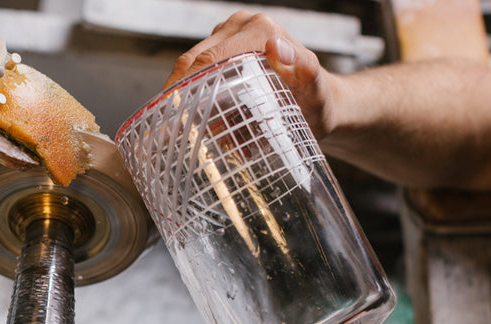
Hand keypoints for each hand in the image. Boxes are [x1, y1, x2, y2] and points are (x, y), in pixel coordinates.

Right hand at [164, 10, 337, 138]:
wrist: (323, 105)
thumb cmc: (319, 102)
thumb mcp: (315, 89)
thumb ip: (302, 68)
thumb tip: (275, 46)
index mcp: (260, 30)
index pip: (211, 57)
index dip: (186, 85)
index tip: (172, 115)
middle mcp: (243, 26)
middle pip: (196, 60)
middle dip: (180, 95)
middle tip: (167, 129)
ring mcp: (232, 36)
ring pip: (194, 68)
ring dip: (187, 100)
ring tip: (185, 130)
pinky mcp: (227, 50)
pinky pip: (202, 74)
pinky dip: (197, 99)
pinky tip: (200, 122)